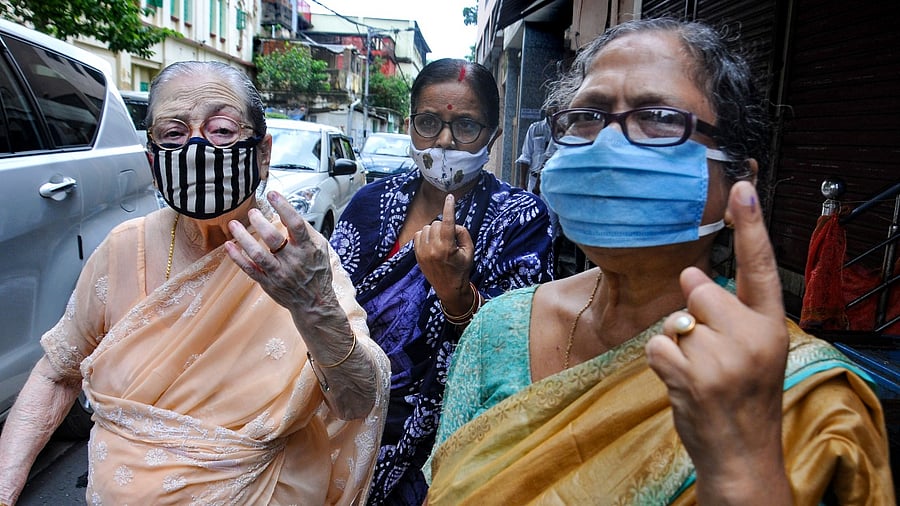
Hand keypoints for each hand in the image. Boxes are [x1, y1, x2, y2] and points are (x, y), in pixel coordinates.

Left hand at [225, 191, 337, 314]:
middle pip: (273, 238)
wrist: (314, 303)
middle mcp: (293, 260)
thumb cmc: (317, 272)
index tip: (273, 194)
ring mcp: (279, 273)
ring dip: (243, 238)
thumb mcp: (321, 248)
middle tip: (253, 211)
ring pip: (258, 254)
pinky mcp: (268, 282)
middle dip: (260, 221)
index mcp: (308, 248)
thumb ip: (307, 231)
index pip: (296, 224)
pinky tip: (229, 245)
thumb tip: (290, 212)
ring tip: (234, 224)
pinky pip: (249, 269)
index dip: (283, 207)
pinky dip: (237, 257)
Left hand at [414, 194, 475, 312]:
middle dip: (445, 226)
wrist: (448, 288)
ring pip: (427, 228)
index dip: (449, 207)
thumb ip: (463, 233)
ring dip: (435, 230)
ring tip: (441, 242)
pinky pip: (419, 234)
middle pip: (437, 223)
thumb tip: (452, 224)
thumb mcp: (469, 251)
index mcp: (447, 248)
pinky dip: (426, 235)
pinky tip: (432, 243)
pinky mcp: (417, 254)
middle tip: (451, 239)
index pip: (447, 222)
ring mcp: (422, 252)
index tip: (450, 197)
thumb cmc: (461, 269)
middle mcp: (432, 249)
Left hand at [645, 181, 790, 503]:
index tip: (742, 188)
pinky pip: (657, 344)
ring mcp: (724, 358)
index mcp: (770, 326)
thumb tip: (691, 276)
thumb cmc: (741, 398)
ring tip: (699, 375)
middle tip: (712, 356)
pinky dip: (661, 363)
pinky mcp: (693, 375)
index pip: (760, 267)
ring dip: (677, 346)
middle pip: (699, 292)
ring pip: (674, 320)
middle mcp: (752, 337)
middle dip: (695, 318)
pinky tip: (682, 383)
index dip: (750, 226)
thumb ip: (727, 312)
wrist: (742, 453)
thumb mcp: (751, 351)